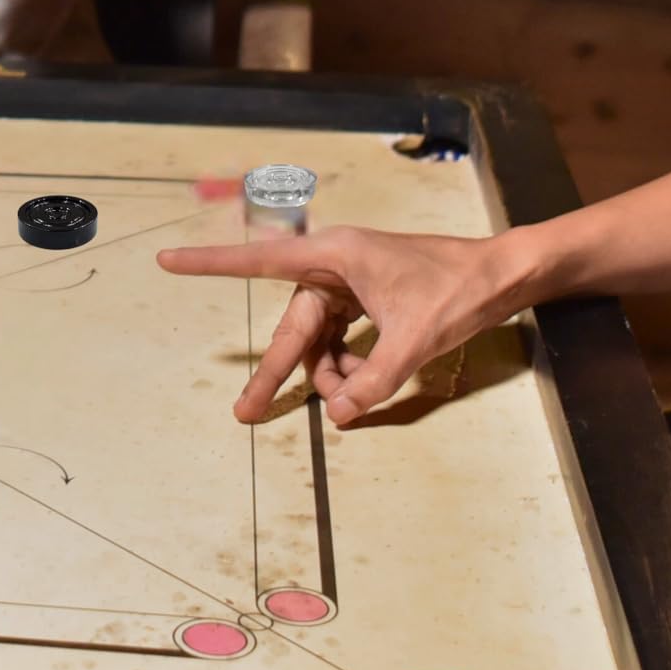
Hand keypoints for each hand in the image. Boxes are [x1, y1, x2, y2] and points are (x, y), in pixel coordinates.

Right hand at [156, 225, 539, 426]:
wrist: (502, 276)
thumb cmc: (457, 290)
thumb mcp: (415, 340)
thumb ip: (374, 379)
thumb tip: (341, 413)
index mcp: (334, 256)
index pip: (258, 262)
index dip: (209, 265)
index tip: (167, 262)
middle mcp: (334, 266)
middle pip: (293, 328)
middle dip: (276, 373)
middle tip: (248, 413)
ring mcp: (350, 285)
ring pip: (319, 340)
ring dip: (328, 375)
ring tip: (349, 402)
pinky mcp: (367, 301)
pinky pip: (341, 340)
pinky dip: (348, 367)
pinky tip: (362, 387)